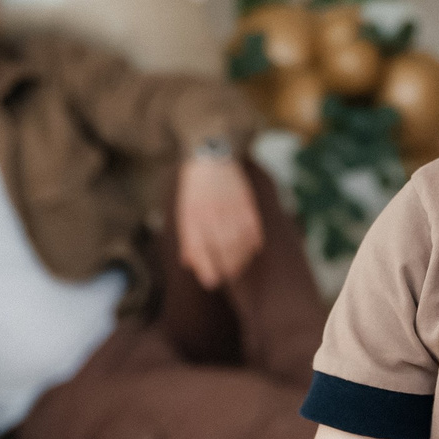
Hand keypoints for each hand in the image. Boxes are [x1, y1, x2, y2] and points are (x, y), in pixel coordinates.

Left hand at [175, 156, 263, 290]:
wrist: (210, 156)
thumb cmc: (195, 190)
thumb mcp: (185, 212)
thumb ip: (188, 239)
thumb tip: (190, 264)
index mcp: (193, 216)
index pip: (200, 250)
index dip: (207, 269)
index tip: (212, 282)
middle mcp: (211, 214)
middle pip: (223, 250)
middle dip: (228, 268)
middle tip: (229, 276)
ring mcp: (230, 209)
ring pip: (240, 242)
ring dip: (241, 259)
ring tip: (240, 267)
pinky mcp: (246, 203)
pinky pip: (253, 230)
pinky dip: (253, 243)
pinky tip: (251, 248)